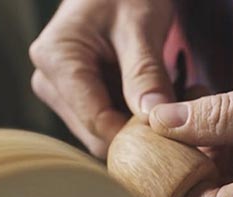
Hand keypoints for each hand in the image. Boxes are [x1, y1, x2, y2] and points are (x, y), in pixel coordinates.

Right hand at [30, 0, 173, 157]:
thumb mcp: (140, 26)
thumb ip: (145, 73)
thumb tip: (154, 119)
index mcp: (56, 59)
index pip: (96, 120)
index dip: (137, 134)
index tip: (176, 132)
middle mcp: (49, 81)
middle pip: (97, 134)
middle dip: (140, 132)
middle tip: (183, 115)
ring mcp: (61, 92)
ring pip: (104, 133)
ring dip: (140, 127)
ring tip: (175, 102)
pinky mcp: (76, 97)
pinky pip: (108, 123)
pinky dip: (135, 118)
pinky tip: (158, 101)